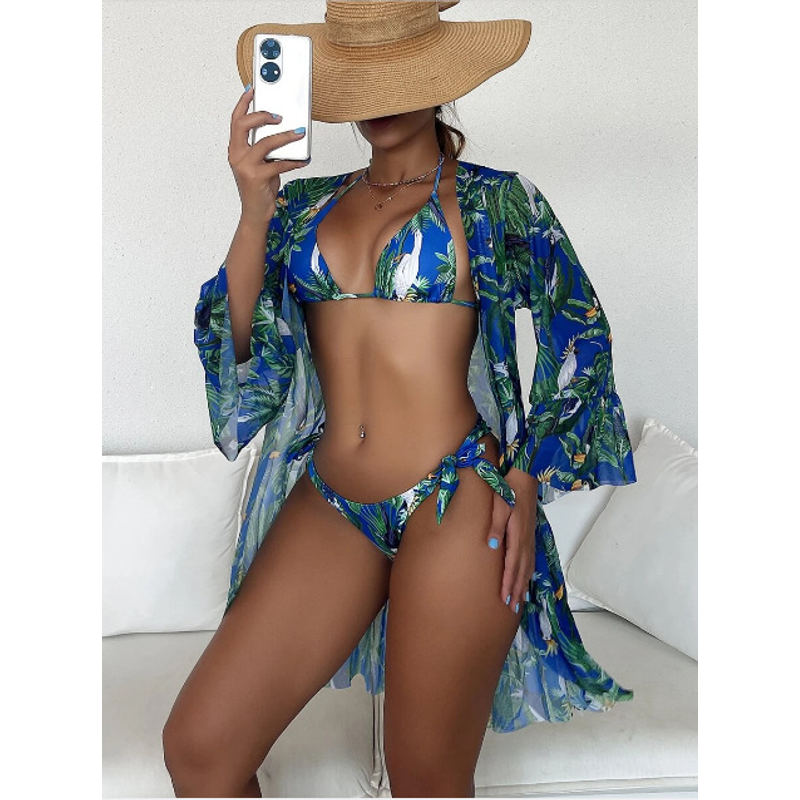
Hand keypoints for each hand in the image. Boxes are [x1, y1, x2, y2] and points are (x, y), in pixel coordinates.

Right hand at [228, 86, 309, 226]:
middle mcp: (237, 155)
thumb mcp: (259, 164)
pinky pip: (279, 164)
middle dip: (261, 115)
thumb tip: (284, 132)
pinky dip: (294, 161)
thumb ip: (265, 149)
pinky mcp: (257, 178)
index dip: (244, 102)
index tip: (253, 89)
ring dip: (285, 137)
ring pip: (265, 143)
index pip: (236, 120)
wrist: (255, 214)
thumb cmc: (258, 188)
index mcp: (235, 149)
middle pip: (243, 125)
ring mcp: (245, 166)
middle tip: (279, 115)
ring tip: (299, 133)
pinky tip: (303, 159)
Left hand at [487, 468, 538, 613]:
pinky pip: (531, 560)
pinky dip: (528, 573)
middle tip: (511, 608)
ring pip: (528, 567)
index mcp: (517, 534)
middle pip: (522, 570)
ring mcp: (530, 538)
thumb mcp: (499, 506)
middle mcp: (526, 540)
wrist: (526, 478)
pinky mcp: (530, 534)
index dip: (508, 583)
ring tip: (518, 601)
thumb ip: (496, 526)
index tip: (504, 599)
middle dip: (516, 590)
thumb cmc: (508, 489)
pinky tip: (525, 580)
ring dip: (523, 585)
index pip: (512, 564)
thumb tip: (491, 547)